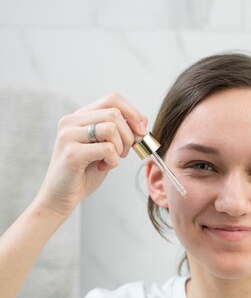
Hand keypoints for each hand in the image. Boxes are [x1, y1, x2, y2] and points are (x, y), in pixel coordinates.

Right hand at [35, 93, 147, 217]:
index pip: (112, 99)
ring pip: (111, 128)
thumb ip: (121, 133)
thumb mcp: (106, 149)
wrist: (60, 198)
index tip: (141, 130)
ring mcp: (69, 136)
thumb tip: (143, 120)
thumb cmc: (83, 174)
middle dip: (128, 135)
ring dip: (121, 147)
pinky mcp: (72, 153)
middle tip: (123, 153)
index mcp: (79, 117)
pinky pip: (107, 149)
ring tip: (112, 160)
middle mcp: (71, 121)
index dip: (132, 112)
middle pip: (114, 113)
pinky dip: (113, 160)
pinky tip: (104, 167)